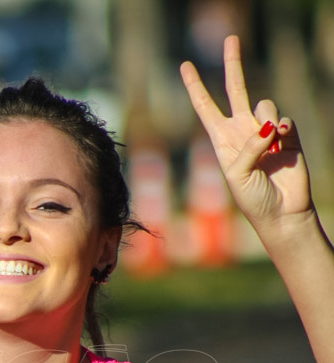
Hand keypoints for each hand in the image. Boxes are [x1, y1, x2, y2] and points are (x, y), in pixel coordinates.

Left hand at [180, 35, 313, 235]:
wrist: (282, 212)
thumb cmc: (252, 199)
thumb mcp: (237, 175)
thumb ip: (249, 148)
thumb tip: (268, 126)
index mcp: (221, 140)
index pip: (205, 107)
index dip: (195, 86)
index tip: (184, 65)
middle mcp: (242, 130)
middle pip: (236, 89)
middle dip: (233, 64)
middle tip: (231, 38)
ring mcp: (266, 131)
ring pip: (264, 105)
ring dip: (264, 120)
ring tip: (269, 146)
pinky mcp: (289, 135)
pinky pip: (284, 119)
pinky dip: (283, 131)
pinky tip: (283, 146)